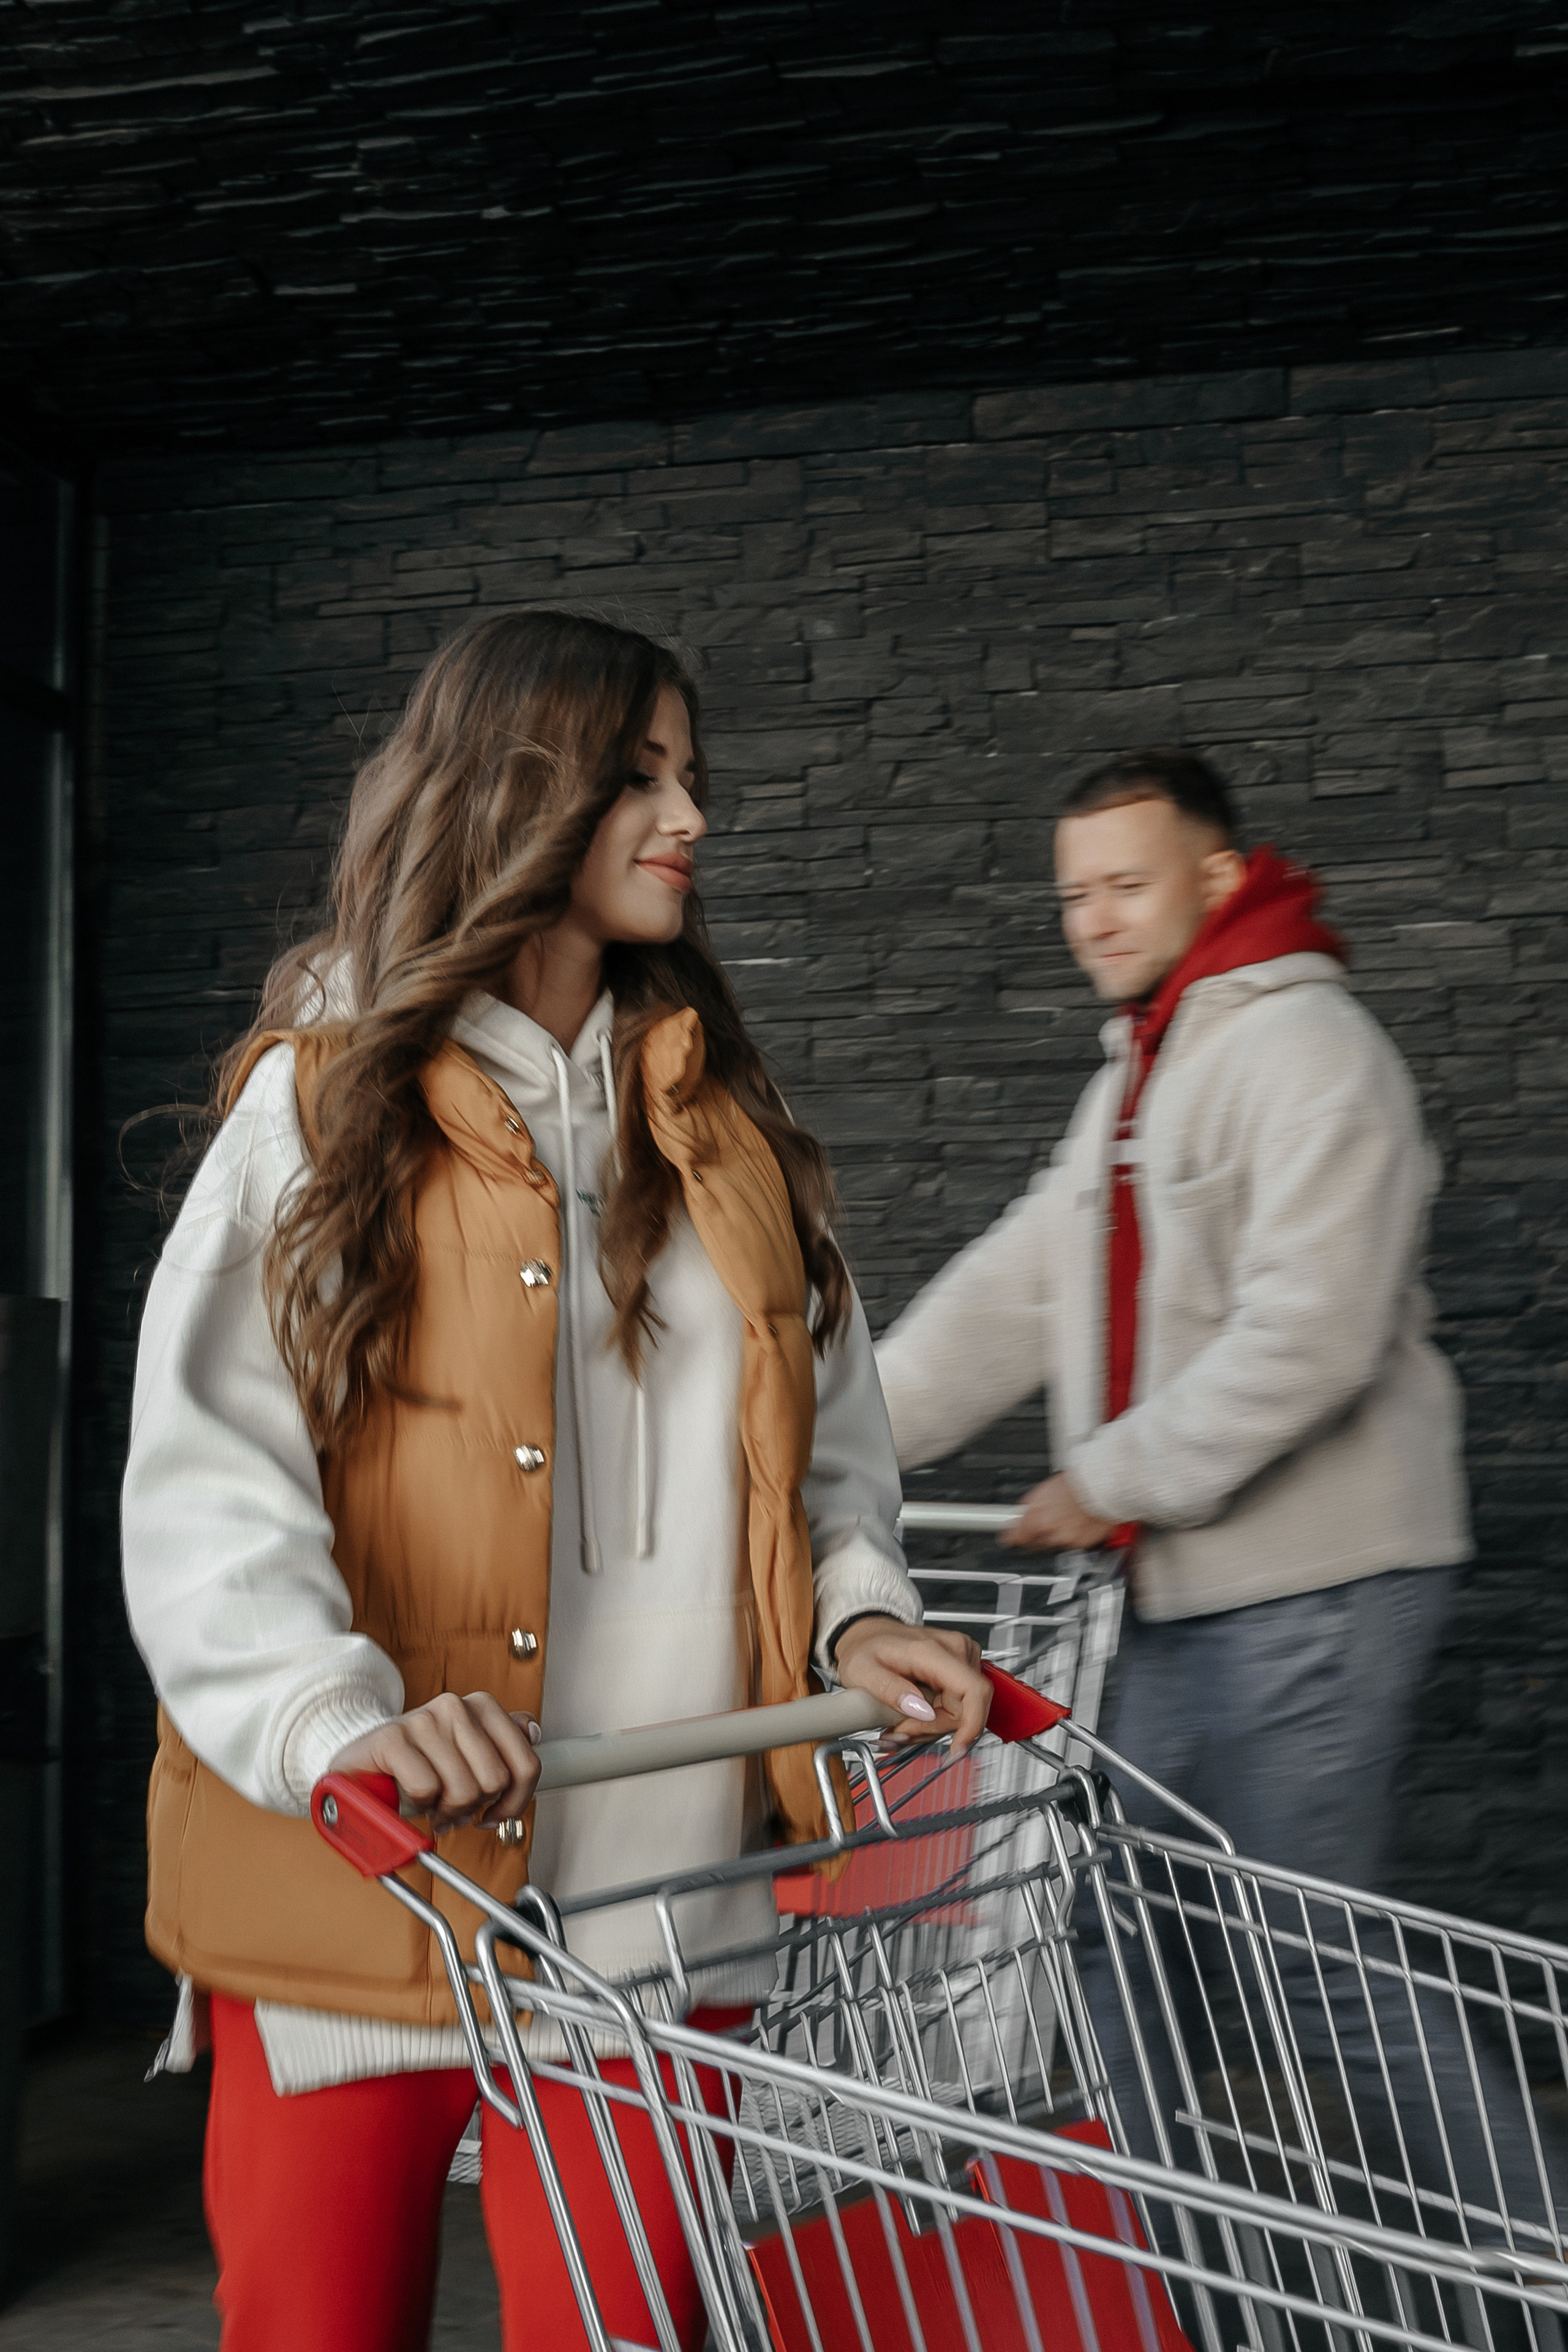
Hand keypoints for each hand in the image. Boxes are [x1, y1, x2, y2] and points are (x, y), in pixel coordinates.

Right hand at [329, 1691, 541, 1832]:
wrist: (363, 1762)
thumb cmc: (420, 1764)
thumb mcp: (467, 1755)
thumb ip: (503, 1744)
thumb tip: (532, 1732)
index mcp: (482, 1706)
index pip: (525, 1764)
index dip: (515, 1802)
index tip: (496, 1813)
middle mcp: (455, 1705)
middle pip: (495, 1781)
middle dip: (475, 1807)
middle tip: (453, 1808)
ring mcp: (423, 1718)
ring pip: (464, 1789)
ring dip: (447, 1812)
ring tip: (433, 1806)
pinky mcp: (392, 1737)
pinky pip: (427, 1789)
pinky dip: (421, 1805)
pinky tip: (413, 1799)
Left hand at [832, 1618, 992, 1755]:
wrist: (869, 1636)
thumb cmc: (865, 1650)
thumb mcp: (862, 1672)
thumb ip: (890, 1691)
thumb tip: (923, 1712)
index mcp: (932, 1651)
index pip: (973, 1690)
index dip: (971, 1726)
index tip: (955, 1749)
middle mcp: (955, 1650)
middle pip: (965, 1710)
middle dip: (933, 1731)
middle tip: (900, 1731)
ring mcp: (962, 1657)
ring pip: (963, 1713)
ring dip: (932, 1728)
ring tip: (901, 1723)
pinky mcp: (962, 1667)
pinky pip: (960, 1706)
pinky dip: (938, 1719)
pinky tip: (914, 1716)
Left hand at [1000, 1472, 1116, 1552]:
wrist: (1102, 1488)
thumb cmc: (1076, 1484)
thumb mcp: (1044, 1490)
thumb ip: (1030, 1507)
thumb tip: (1020, 1515)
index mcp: (1037, 1516)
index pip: (1016, 1535)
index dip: (1011, 1537)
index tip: (1009, 1539)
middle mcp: (1049, 1530)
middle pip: (1032, 1543)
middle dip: (1032, 1537)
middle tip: (1039, 1527)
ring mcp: (1065, 1539)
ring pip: (1051, 1545)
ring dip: (1053, 1537)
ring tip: (1063, 1520)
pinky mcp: (1079, 1544)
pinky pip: (1069, 1545)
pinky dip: (1070, 1538)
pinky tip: (1075, 1524)